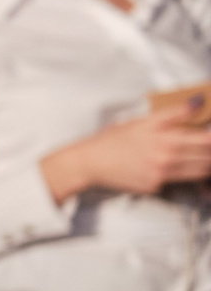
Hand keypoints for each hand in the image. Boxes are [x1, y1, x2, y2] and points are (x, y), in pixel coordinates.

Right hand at [43, 103, 210, 200]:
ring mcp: (162, 175)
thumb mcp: (142, 121)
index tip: (210, 136)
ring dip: (205, 167)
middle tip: (205, 148)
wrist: (91, 163)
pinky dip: (181, 176)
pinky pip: (177, 182)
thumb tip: (198, 102)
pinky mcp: (155, 187)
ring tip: (200, 159)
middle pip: (208, 159)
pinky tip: (170, 169)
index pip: (207, 140)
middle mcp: (167, 159)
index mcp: (166, 138)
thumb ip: (173, 113)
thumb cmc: (114, 139)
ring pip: (199, 173)